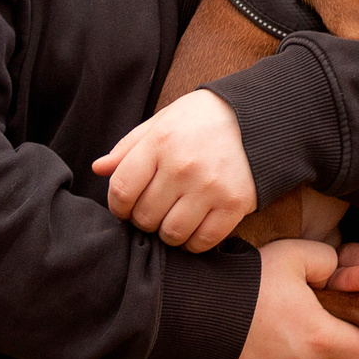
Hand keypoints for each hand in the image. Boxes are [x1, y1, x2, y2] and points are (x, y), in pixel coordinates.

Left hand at [93, 89, 255, 250]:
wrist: (260, 117)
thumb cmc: (203, 119)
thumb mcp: (163, 121)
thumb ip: (129, 147)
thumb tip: (99, 169)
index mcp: (161, 142)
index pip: (122, 190)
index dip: (118, 206)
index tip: (125, 206)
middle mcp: (183, 166)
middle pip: (144, 217)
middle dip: (143, 219)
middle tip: (154, 210)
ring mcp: (210, 187)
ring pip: (171, 234)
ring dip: (167, 233)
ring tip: (173, 219)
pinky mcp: (234, 204)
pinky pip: (203, 241)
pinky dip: (193, 242)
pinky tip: (194, 227)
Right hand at [218, 239, 358, 358]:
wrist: (185, 309)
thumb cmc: (245, 279)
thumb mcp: (295, 255)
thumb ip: (331, 262)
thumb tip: (341, 273)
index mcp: (320, 337)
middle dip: (323, 338)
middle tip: (299, 311)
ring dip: (293, 349)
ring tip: (266, 321)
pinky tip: (246, 336)